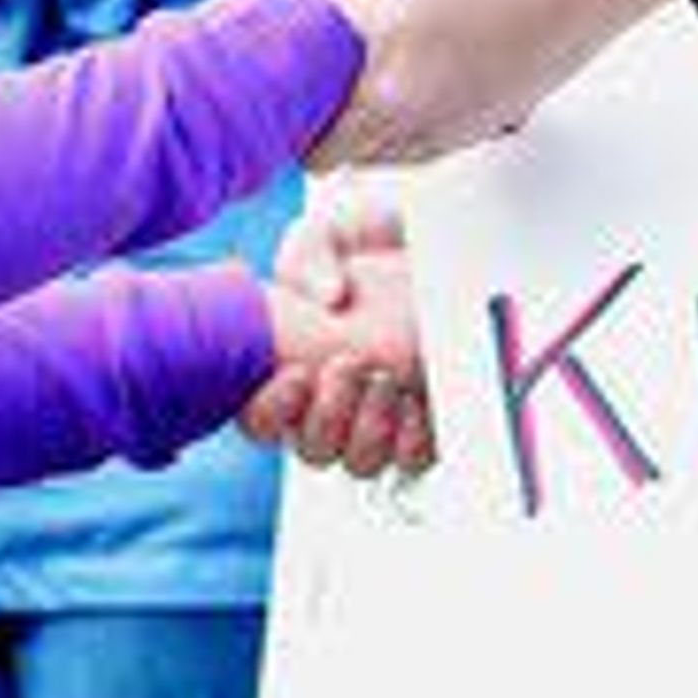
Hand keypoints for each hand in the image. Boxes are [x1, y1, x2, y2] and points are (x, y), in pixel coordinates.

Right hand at [246, 219, 432, 478]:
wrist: (435, 238)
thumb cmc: (370, 241)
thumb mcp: (328, 235)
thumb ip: (309, 258)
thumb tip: (328, 297)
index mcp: (290, 371)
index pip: (262, 420)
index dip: (271, 411)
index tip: (298, 372)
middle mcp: (333, 405)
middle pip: (313, 450)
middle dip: (328, 416)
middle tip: (349, 364)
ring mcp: (380, 419)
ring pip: (361, 463)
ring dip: (369, 430)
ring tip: (386, 380)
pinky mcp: (427, 425)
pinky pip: (412, 460)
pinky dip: (412, 438)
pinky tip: (417, 399)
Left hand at [309, 0, 675, 167]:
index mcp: (383, 88)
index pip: (313, 147)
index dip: (291, 122)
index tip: (282, 93)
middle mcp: (419, 125)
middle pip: (346, 159)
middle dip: (325, 122)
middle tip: (320, 74)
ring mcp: (458, 131)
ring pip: (387, 156)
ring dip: (367, 124)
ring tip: (371, 65)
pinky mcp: (489, 125)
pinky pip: (428, 144)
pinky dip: (408, 121)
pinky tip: (416, 71)